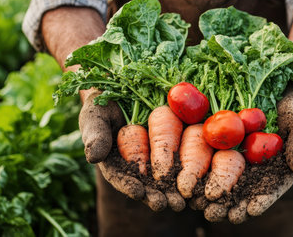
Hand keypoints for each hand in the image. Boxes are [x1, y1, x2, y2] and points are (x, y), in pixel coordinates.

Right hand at [79, 90, 185, 211]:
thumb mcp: (95, 116)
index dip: (128, 185)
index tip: (137, 192)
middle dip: (156, 195)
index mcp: (115, 162)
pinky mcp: (174, 147)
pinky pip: (182, 160)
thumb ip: (95, 135)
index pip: (120, 177)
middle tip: (166, 204)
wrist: (124, 89)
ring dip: (174, 191)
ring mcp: (156, 158)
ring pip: (166, 178)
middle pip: (146, 184)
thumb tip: (94, 157)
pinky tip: (198, 184)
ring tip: (182, 201)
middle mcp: (136, 165)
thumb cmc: (103, 105)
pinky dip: (189, 173)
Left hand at [196, 91, 292, 222]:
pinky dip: (199, 169)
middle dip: (227, 205)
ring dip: (209, 194)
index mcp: (275, 173)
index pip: (267, 192)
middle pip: (239, 192)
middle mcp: (253, 170)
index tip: (250, 210)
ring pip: (221, 180)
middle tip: (215, 214)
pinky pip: (208, 157)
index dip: (259, 202)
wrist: (278, 91)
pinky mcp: (219, 144)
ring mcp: (235, 158)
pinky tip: (188, 181)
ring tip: (199, 205)